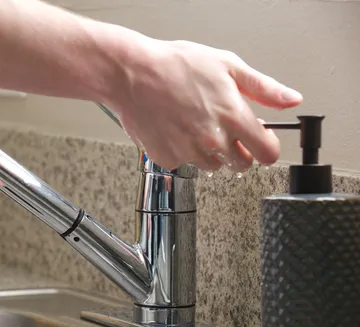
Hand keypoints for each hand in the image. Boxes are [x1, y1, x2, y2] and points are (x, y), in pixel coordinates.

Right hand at [104, 36, 302, 170]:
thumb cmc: (174, 65)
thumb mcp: (226, 65)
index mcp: (232, 117)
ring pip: (211, 165)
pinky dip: (181, 150)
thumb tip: (291, 100)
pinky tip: (174, 129)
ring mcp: (188, 152)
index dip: (266, 146)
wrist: (131, 75)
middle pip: (241, 165)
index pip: (267, 153)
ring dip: (209, 151)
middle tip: (223, 130)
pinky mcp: (166, 158)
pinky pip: (182, 163)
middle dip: (238, 151)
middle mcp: (212, 139)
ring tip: (193, 124)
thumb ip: (263, 87)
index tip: (260, 140)